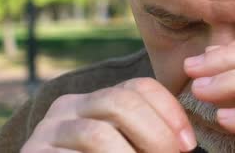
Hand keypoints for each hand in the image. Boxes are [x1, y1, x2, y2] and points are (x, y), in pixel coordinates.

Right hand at [21, 78, 196, 152]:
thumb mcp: (127, 149)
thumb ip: (148, 139)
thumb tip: (185, 143)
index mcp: (95, 101)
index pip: (139, 87)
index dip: (170, 111)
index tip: (188, 144)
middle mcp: (68, 107)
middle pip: (121, 102)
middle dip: (156, 134)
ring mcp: (46, 131)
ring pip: (97, 135)